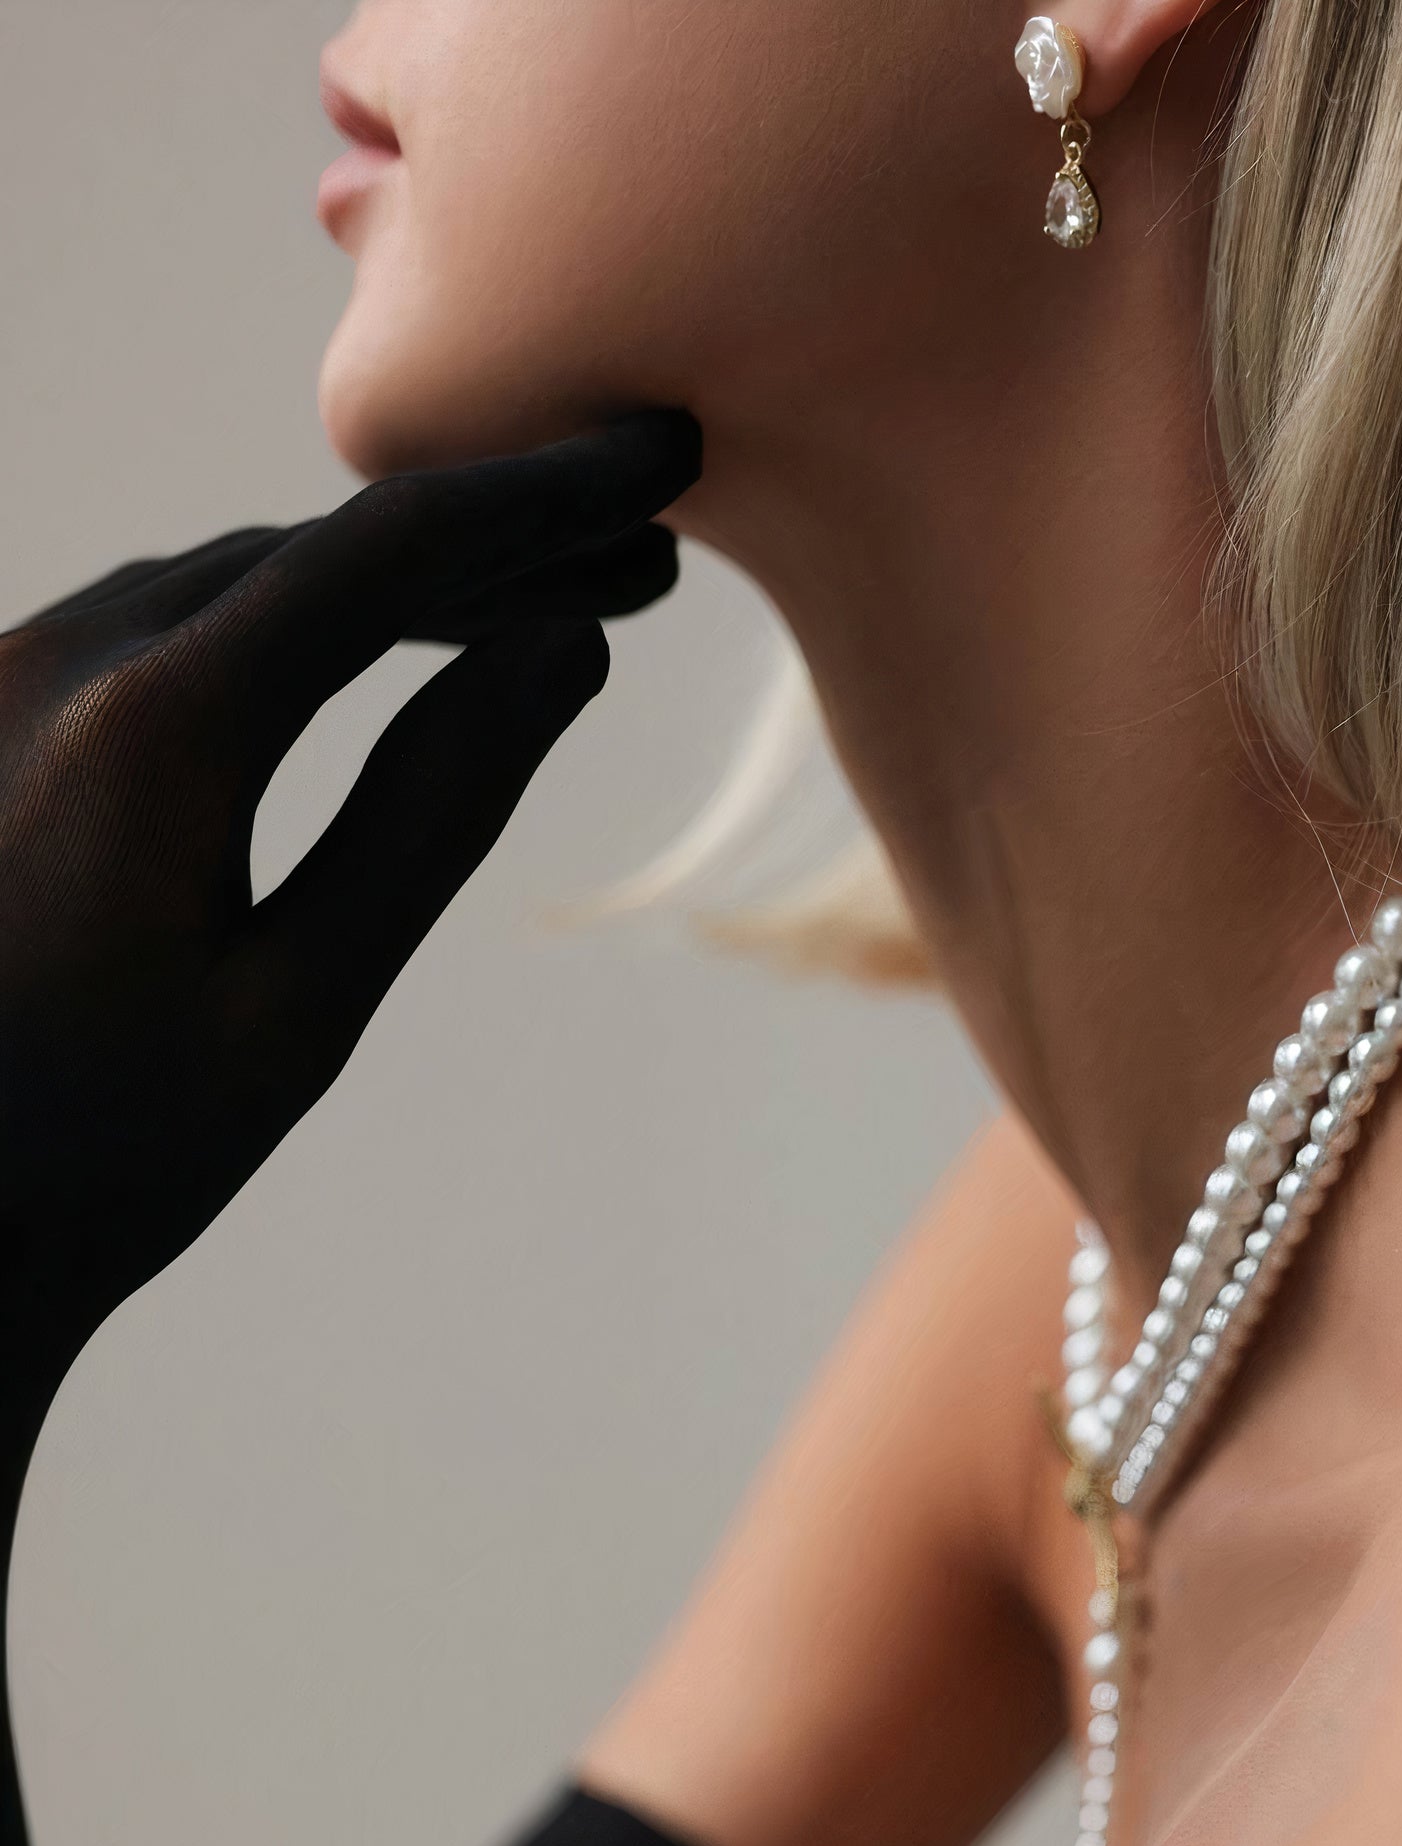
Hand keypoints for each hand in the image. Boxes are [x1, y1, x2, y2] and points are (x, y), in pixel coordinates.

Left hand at [0, 415, 697, 1385]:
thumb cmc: (112, 1149)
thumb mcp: (303, 1003)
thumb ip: (434, 809)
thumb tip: (556, 652)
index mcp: (158, 729)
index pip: (390, 552)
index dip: (541, 496)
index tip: (658, 461)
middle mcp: (63, 657)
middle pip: (318, 549)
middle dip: (490, 542)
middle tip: (638, 560)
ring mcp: (6, 668)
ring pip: (241, 575)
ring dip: (391, 581)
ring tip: (534, 606)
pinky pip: (168, 620)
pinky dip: (292, 617)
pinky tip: (376, 645)